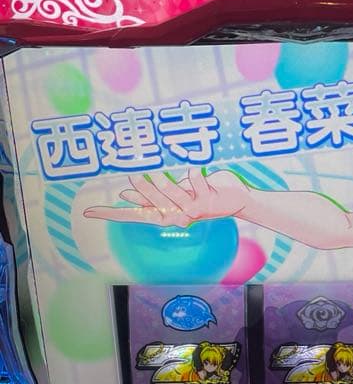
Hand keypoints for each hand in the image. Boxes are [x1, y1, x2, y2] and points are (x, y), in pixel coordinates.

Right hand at [83, 168, 246, 226]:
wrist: (234, 200)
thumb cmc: (200, 194)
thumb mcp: (173, 194)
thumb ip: (151, 196)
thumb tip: (125, 193)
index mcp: (165, 213)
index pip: (133, 215)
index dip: (111, 214)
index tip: (88, 211)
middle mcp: (177, 215)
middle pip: (153, 204)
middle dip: (142, 191)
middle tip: (131, 174)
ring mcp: (194, 208)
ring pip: (175, 196)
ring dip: (164, 185)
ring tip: (154, 172)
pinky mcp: (209, 198)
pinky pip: (200, 185)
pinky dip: (196, 177)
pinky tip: (194, 168)